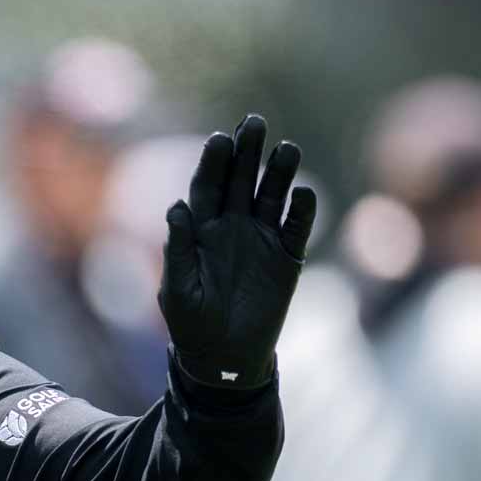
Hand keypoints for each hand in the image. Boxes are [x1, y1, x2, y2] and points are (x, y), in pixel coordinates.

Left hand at [158, 114, 315, 388]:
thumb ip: (178, 249)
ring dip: (279, 173)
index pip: (207, 186)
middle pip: (241, 181)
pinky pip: (297, 229)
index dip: (213, 162)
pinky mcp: (287, 259)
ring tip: (287, 148)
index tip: (220, 138)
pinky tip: (305, 193)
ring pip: (272, 197)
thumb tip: (176, 207)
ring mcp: (261, 240)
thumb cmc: (191, 323)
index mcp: (201, 229)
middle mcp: (232, 226)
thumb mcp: (177, 290)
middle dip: (247, 152)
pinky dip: (302, 211)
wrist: (224, 357)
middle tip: (254, 122)